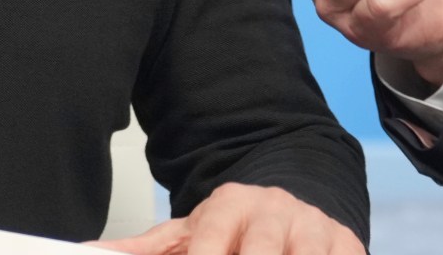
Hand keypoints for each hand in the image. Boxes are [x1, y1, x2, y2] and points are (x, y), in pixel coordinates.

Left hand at [95, 183, 361, 254]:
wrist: (298, 193)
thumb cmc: (239, 224)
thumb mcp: (192, 229)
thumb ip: (147, 249)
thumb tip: (95, 254)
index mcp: (231, 205)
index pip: (211, 239)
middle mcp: (274, 214)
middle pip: (261, 252)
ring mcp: (314, 230)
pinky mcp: (347, 246)